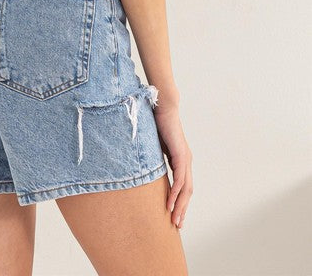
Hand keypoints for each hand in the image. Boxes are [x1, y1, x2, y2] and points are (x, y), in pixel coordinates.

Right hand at [153, 105, 192, 228]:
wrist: (163, 107)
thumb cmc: (158, 123)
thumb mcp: (155, 146)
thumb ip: (154, 158)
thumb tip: (146, 168)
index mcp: (181, 160)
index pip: (183, 186)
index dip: (180, 202)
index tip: (174, 216)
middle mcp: (186, 162)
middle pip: (187, 192)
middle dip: (182, 210)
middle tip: (176, 225)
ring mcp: (186, 159)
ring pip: (186, 189)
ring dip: (180, 206)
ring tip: (174, 219)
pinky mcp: (182, 155)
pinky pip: (180, 179)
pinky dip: (176, 193)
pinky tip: (171, 203)